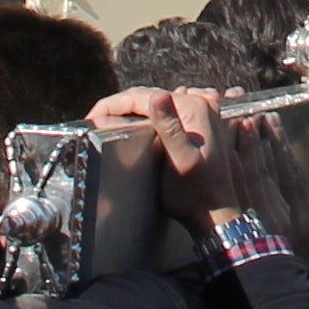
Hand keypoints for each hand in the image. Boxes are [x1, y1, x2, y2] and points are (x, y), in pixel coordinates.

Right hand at [92, 85, 252, 232]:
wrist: (215, 212)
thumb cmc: (195, 192)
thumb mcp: (180, 160)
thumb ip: (170, 127)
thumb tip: (157, 96)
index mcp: (194, 109)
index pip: (145, 96)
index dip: (115, 104)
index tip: (93, 116)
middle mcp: (201, 104)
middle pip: (151, 96)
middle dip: (121, 105)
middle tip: (95, 119)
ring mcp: (202, 113)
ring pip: (157, 102)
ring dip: (132, 109)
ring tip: (109, 120)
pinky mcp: (199, 125)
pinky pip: (167, 111)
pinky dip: (147, 115)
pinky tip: (134, 123)